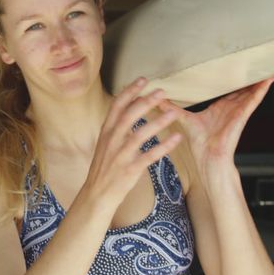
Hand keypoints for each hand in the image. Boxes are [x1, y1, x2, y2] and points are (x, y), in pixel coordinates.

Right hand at [83, 78, 182, 203]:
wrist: (96, 194)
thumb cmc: (104, 168)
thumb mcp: (105, 143)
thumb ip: (117, 127)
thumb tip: (131, 108)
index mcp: (106, 132)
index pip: (117, 106)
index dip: (130, 91)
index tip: (143, 79)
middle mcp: (112, 141)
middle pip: (129, 116)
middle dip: (146, 101)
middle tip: (162, 92)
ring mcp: (120, 156)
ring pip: (140, 134)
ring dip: (158, 122)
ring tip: (173, 112)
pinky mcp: (130, 170)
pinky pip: (149, 156)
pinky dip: (164, 146)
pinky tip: (176, 138)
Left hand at [159, 78, 273, 166]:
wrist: (209, 157)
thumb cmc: (199, 142)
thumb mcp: (183, 119)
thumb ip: (170, 108)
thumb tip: (156, 99)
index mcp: (218, 109)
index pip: (227, 92)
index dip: (230, 81)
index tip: (232, 68)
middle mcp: (230, 109)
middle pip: (240, 90)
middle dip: (246, 78)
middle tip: (251, 61)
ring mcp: (238, 111)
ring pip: (249, 92)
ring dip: (257, 81)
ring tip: (265, 67)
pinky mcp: (243, 114)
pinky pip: (255, 100)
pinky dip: (262, 90)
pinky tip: (269, 80)